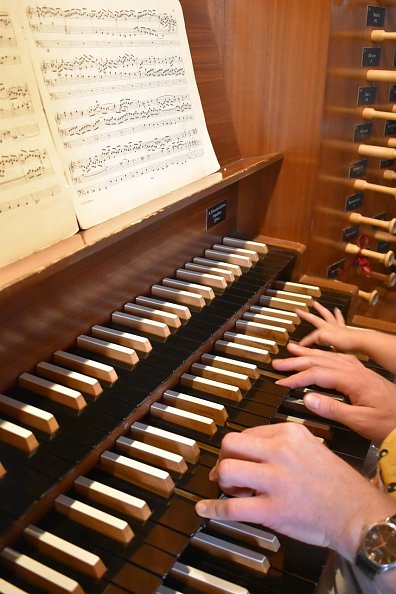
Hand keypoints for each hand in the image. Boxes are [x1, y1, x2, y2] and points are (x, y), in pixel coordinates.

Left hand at [195, 424, 395, 560]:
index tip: (239, 458)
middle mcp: (280, 451)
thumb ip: (283, 446)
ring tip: (231, 489)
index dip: (239, 448)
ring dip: (223, 481)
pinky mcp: (272, 509)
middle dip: (224, 458)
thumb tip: (252, 452)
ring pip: (228, 469)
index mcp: (290, 433)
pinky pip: (231, 507)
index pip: (249, 432)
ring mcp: (275, 480)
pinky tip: (205, 508)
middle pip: (231, 443)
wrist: (357, 514)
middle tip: (226, 471)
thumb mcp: (312, 448)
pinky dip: (213, 508)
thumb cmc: (337, 485)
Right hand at [272, 343, 395, 441]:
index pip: (317, 374)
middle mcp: (355, 371)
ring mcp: (359, 371)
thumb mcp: (360, 421)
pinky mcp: (363, 374)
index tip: (281, 383)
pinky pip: (338, 358)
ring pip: (329, 357)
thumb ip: (333, 409)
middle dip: (297, 361)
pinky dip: (324, 355)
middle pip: (320, 361)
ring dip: (309, 354)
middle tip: (278, 363)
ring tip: (293, 350)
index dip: (297, 378)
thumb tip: (308, 398)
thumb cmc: (388, 422)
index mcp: (353, 380)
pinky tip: (320, 356)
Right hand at [296, 301, 356, 350]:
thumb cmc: (348, 344)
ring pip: (327, 315)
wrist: (362, 342)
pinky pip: (340, 319)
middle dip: (305, 315)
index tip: (299, 347)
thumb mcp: (330, 343)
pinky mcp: (344, 329)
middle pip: (315, 319)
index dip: (304, 342)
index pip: (310, 337)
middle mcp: (330, 327)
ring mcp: (337, 327)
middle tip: (298, 310)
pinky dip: (338, 314)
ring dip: (321, 309)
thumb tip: (310, 340)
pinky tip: (337, 310)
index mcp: (325, 331)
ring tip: (316, 304)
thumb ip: (319, 340)